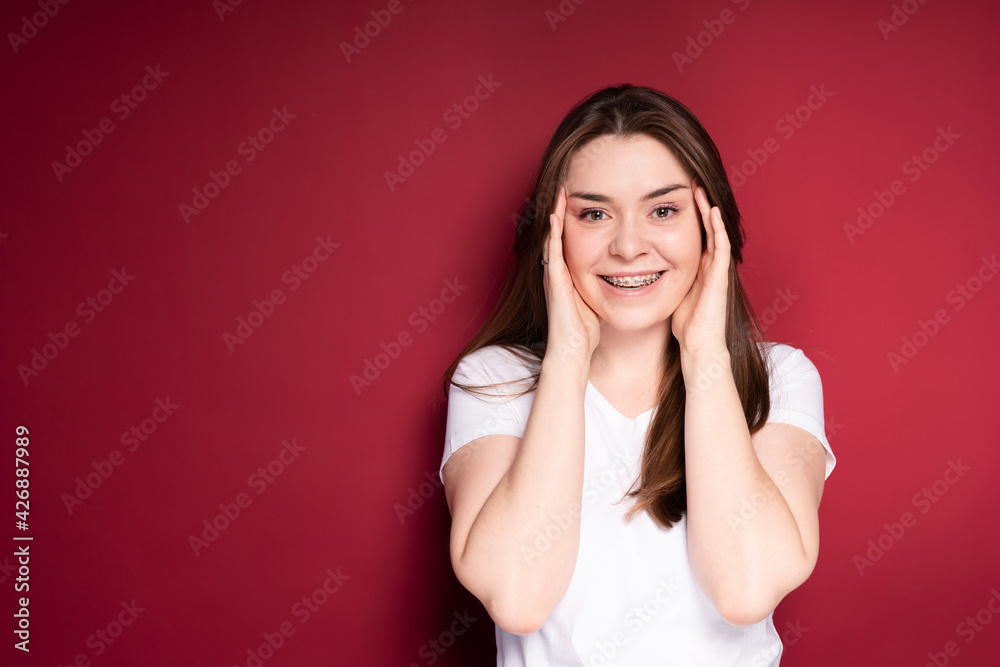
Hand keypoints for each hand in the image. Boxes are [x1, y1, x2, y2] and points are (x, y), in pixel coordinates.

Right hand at [543, 186, 600, 363]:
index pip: (571, 240)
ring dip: (555, 215)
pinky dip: (553, 232)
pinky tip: (555, 215)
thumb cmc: (586, 331)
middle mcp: (558, 271)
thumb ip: (604, 285)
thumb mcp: (597, 300)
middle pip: (558, 234)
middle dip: (561, 212)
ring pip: (552, 238)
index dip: (574, 220)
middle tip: (565, 188)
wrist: (572, 352)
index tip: (581, 200)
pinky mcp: (555, 282)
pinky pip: (553, 251)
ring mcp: (554, 275)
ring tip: (560, 193)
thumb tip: (624, 278)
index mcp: (569, 274)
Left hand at [670, 178, 730, 355]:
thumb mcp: (669, 292)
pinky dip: (717, 228)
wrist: (699, 345)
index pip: (693, 233)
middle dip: (699, 206)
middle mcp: (709, 264)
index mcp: (697, 267)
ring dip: (709, 209)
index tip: (676, 195)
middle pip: (706, 227)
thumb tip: (638, 268)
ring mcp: (717, 269)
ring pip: (715, 232)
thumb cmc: (684, 324)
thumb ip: (661, 278)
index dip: (686, 214)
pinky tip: (711, 211)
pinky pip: (720, 246)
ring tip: (700, 188)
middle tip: (691, 182)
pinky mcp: (720, 277)